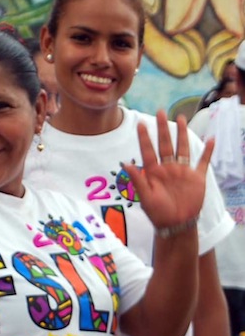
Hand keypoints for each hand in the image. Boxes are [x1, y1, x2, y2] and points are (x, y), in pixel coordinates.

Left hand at [123, 111, 213, 229]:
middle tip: (160, 111)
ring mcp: (182, 171)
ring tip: (180, 118)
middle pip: (165, 144)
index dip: (144, 137)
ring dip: (182, 133)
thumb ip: (136, 180)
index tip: (140, 123)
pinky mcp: (196, 177)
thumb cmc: (158, 213)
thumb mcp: (145, 197)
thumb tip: (124, 163)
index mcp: (154, 172)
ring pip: (182, 147)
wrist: (176, 224)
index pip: (148, 150)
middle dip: (162, 128)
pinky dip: (207, 151)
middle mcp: (168, 168)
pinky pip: (203, 162)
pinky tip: (210, 139)